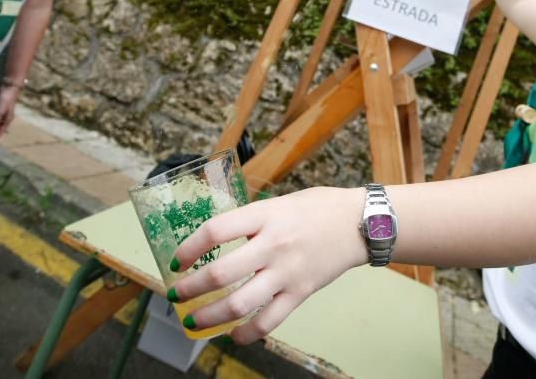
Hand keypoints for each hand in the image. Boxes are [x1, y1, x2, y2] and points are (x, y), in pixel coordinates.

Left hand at [169, 186, 366, 343]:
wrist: (359, 223)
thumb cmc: (317, 208)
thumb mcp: (279, 202)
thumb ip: (251, 220)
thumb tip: (217, 238)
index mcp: (265, 215)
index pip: (216, 231)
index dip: (189, 247)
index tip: (177, 260)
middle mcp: (273, 245)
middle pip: (221, 273)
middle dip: (190, 288)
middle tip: (176, 295)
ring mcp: (287, 272)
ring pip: (240, 303)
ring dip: (210, 316)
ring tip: (192, 321)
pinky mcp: (301, 293)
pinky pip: (269, 321)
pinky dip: (246, 333)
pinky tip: (233, 334)